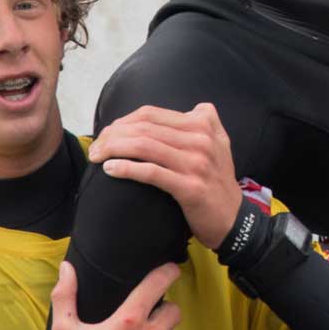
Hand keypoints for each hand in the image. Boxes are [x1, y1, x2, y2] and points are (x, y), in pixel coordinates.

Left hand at [90, 103, 243, 250]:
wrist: (233, 218)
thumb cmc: (217, 181)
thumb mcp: (218, 142)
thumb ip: (202, 121)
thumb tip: (181, 111)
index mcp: (203, 123)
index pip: (152, 114)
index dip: (123, 121)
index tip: (107, 133)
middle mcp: (201, 139)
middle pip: (144, 128)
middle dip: (113, 135)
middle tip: (95, 147)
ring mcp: (196, 163)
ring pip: (144, 146)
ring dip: (114, 149)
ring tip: (97, 156)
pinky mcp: (190, 187)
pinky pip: (151, 172)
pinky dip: (126, 168)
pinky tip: (110, 169)